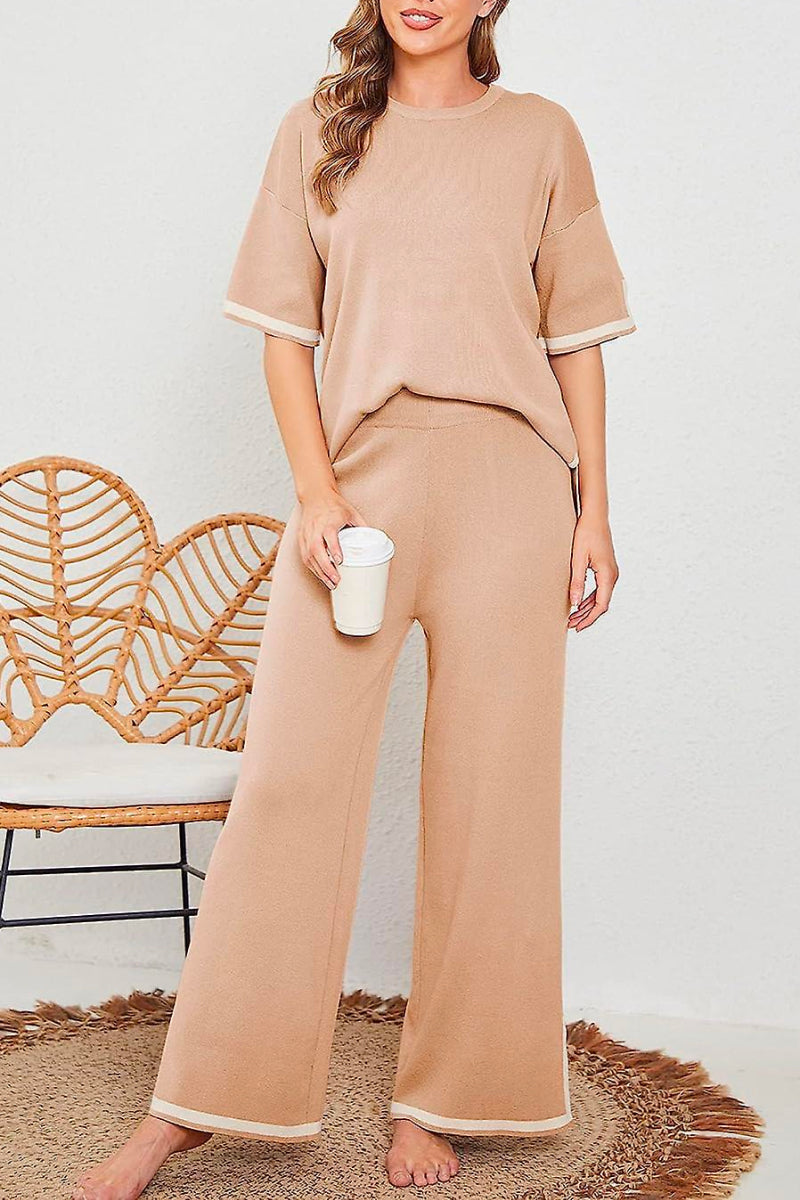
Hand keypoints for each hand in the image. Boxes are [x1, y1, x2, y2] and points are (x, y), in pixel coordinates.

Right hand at [298, 485, 366, 588]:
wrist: (315, 496)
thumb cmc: (334, 505)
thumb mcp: (352, 513)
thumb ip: (362, 527)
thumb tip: (375, 543)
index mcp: (329, 520)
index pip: (329, 535)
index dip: (334, 548)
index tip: (340, 561)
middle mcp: (316, 528)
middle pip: (316, 549)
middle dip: (326, 567)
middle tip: (337, 580)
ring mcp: (307, 534)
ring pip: (309, 556)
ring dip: (319, 572)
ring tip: (331, 583)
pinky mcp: (301, 539)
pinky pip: (305, 556)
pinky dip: (313, 568)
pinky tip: (321, 576)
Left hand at [568, 512, 618, 631]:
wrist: (595, 517)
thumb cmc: (586, 534)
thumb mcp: (577, 559)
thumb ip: (577, 582)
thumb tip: (575, 603)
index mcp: (607, 575)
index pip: (600, 605)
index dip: (589, 619)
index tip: (577, 627)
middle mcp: (612, 575)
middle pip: (601, 604)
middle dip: (586, 616)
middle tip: (571, 624)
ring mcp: (611, 572)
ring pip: (601, 597)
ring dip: (587, 608)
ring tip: (572, 616)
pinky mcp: (606, 568)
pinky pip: (600, 589)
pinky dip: (590, 598)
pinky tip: (579, 602)